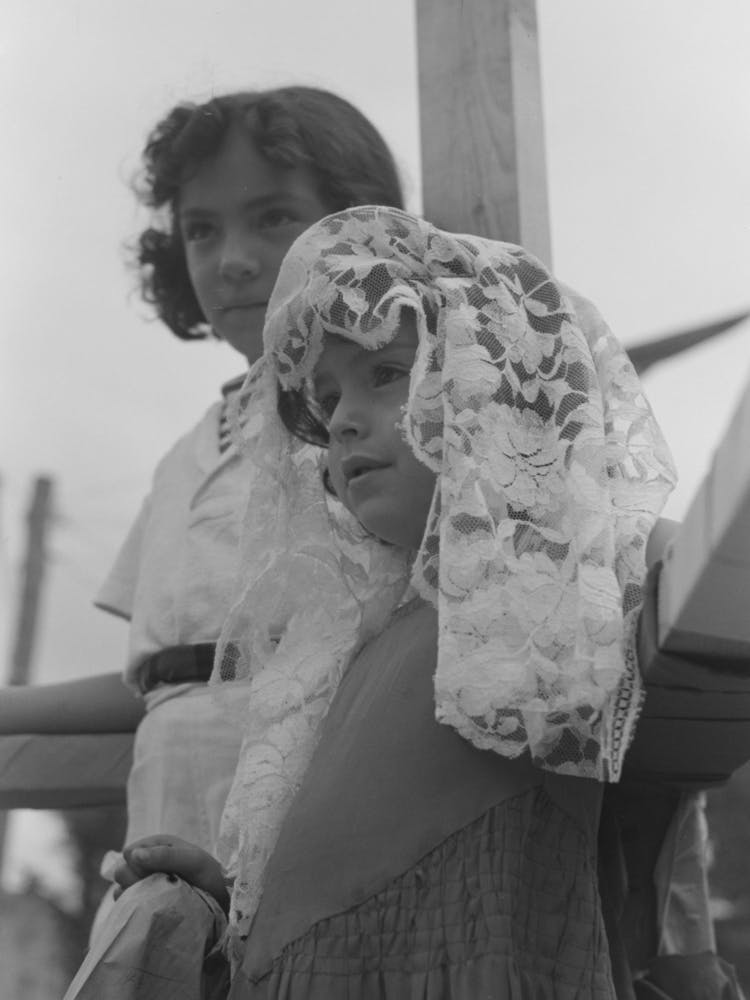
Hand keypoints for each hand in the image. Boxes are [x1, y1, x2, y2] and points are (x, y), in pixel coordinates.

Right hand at [113, 834, 228, 910]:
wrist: (221, 902)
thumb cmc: (210, 875)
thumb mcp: (193, 861)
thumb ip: (166, 855)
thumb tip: (134, 855)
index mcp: (157, 846)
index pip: (129, 854)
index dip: (137, 864)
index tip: (154, 873)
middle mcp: (148, 864)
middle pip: (121, 872)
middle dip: (135, 881)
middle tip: (157, 887)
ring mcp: (145, 885)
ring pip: (121, 891)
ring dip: (135, 897)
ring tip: (156, 901)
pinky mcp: (146, 904)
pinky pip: (127, 908)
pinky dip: (134, 910)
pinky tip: (149, 912)